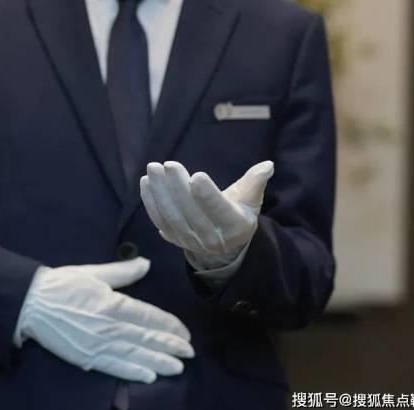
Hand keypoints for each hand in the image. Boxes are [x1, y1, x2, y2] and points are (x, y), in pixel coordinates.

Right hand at [14, 257, 194, 383]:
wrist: (30, 303)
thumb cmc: (62, 284)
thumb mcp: (93, 272)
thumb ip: (122, 272)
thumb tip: (146, 264)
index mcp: (113, 303)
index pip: (149, 316)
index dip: (169, 325)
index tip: (185, 332)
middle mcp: (109, 326)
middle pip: (146, 338)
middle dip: (170, 346)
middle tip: (190, 353)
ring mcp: (98, 344)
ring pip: (135, 355)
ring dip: (158, 362)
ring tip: (178, 368)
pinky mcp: (86, 357)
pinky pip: (114, 367)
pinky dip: (133, 372)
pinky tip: (149, 377)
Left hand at [140, 161, 273, 267]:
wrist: (224, 241)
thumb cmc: (238, 212)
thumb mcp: (250, 199)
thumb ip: (255, 182)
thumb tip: (267, 165)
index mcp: (234, 227)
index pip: (220, 211)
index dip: (207, 195)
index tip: (197, 175)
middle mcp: (212, 239)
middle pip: (191, 212)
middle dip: (177, 187)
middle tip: (168, 164)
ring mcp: (190, 241)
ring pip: (172, 216)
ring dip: (160, 192)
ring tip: (153, 169)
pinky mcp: (173, 239)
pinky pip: (159, 220)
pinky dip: (150, 201)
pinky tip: (146, 182)